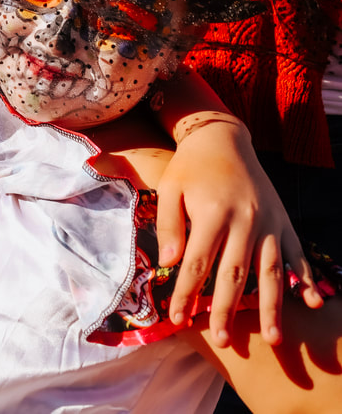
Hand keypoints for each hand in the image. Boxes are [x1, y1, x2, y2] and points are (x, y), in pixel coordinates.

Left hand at [156, 116, 319, 347]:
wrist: (223, 138)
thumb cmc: (189, 168)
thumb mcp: (169, 188)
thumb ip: (170, 226)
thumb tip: (169, 263)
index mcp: (212, 213)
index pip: (196, 263)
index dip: (186, 293)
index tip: (177, 319)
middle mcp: (244, 220)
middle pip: (235, 274)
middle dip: (227, 310)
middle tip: (224, 341)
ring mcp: (268, 222)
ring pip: (270, 271)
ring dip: (271, 307)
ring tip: (272, 339)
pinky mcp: (283, 221)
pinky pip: (295, 254)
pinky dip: (304, 280)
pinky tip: (310, 304)